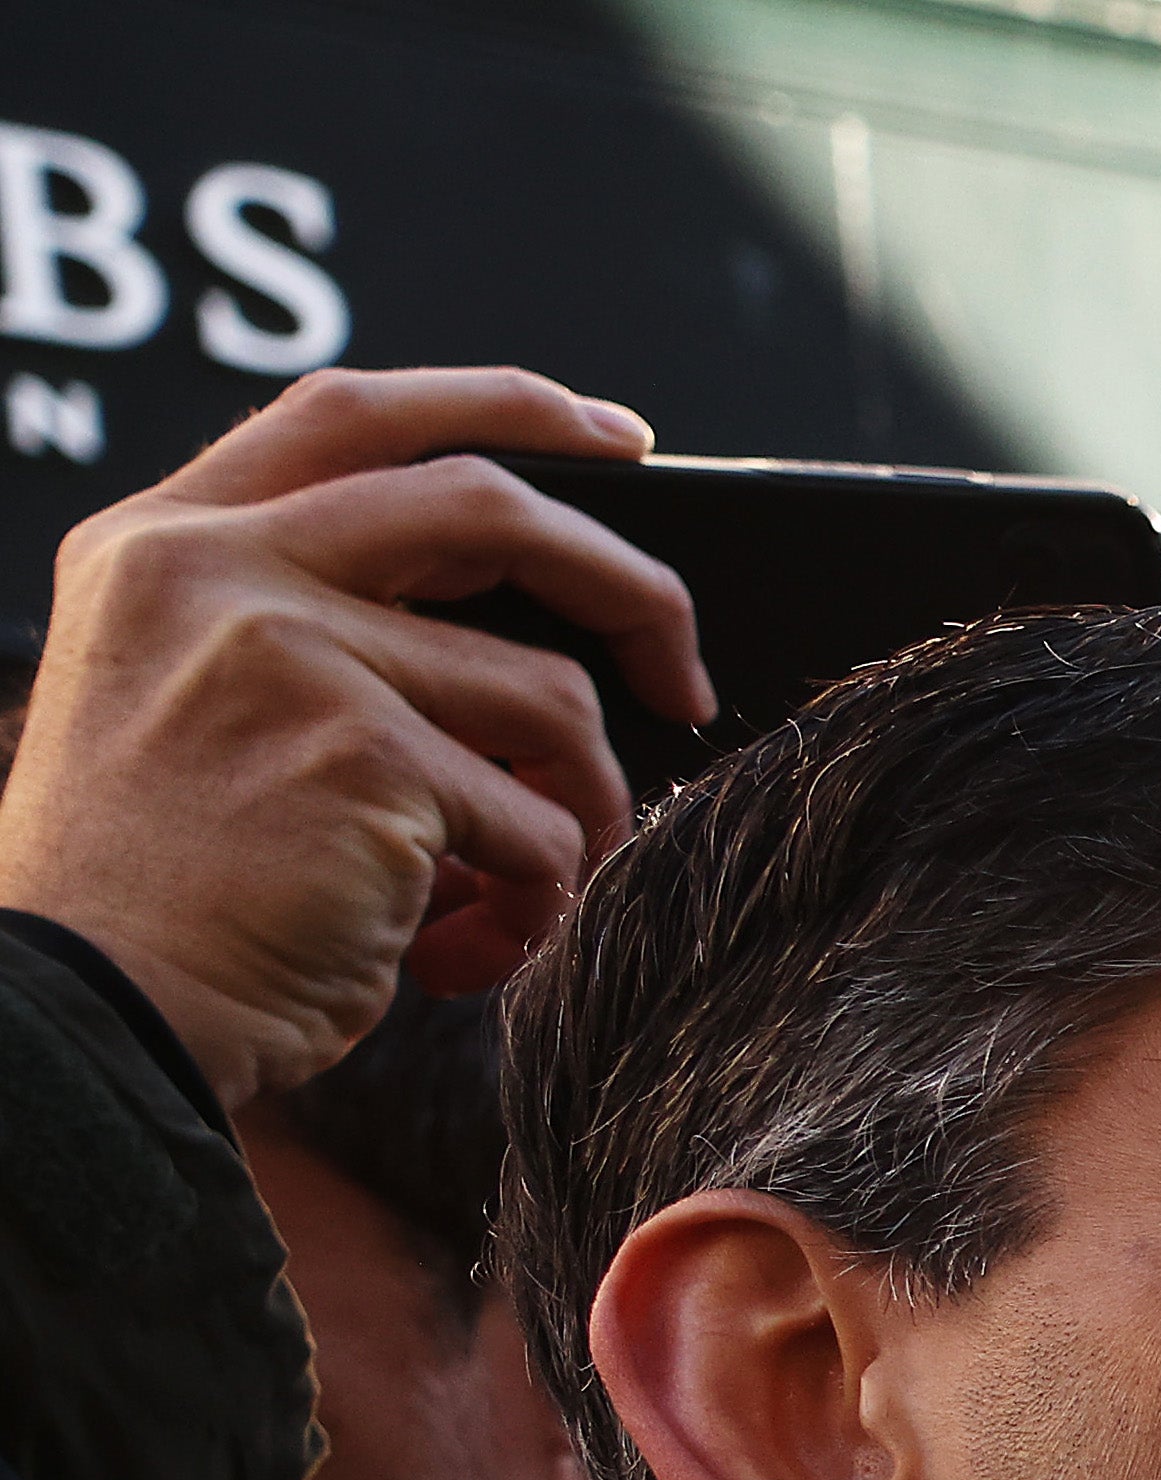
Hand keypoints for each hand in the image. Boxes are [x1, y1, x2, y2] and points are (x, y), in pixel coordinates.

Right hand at [0, 370, 708, 1111]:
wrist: (95, 1009)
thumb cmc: (166, 889)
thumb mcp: (193, 702)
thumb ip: (312, 626)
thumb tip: (538, 629)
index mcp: (163, 541)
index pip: (356, 413)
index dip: (508, 409)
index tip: (624, 443)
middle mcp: (215, 569)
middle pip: (490, 507)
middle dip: (631, 589)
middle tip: (685, 681)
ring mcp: (289, 652)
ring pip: (550, 697)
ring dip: (580, 810)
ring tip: (520, 891)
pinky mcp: (365, 757)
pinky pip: (542, 825)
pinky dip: (538, 905)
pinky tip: (465, 955)